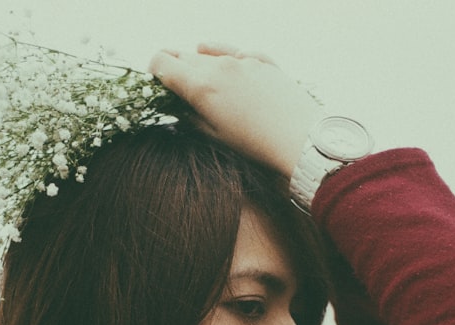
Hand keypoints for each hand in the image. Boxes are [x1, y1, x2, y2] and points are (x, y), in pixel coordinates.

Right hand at [149, 44, 322, 177]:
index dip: (154, 72)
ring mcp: (242, 60)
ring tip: (201, 79)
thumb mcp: (214, 135)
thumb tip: (177, 107)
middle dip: (175, 67)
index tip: (157, 84)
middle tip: (175, 85)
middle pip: (183, 55)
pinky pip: (236, 52)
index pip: (162, 62)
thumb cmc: (255, 143)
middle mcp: (219, 65)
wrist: (300, 138)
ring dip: (200, 63)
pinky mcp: (263, 61)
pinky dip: (227, 57)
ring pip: (210, 52)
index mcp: (200, 84)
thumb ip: (189, 117)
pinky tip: (228, 65)